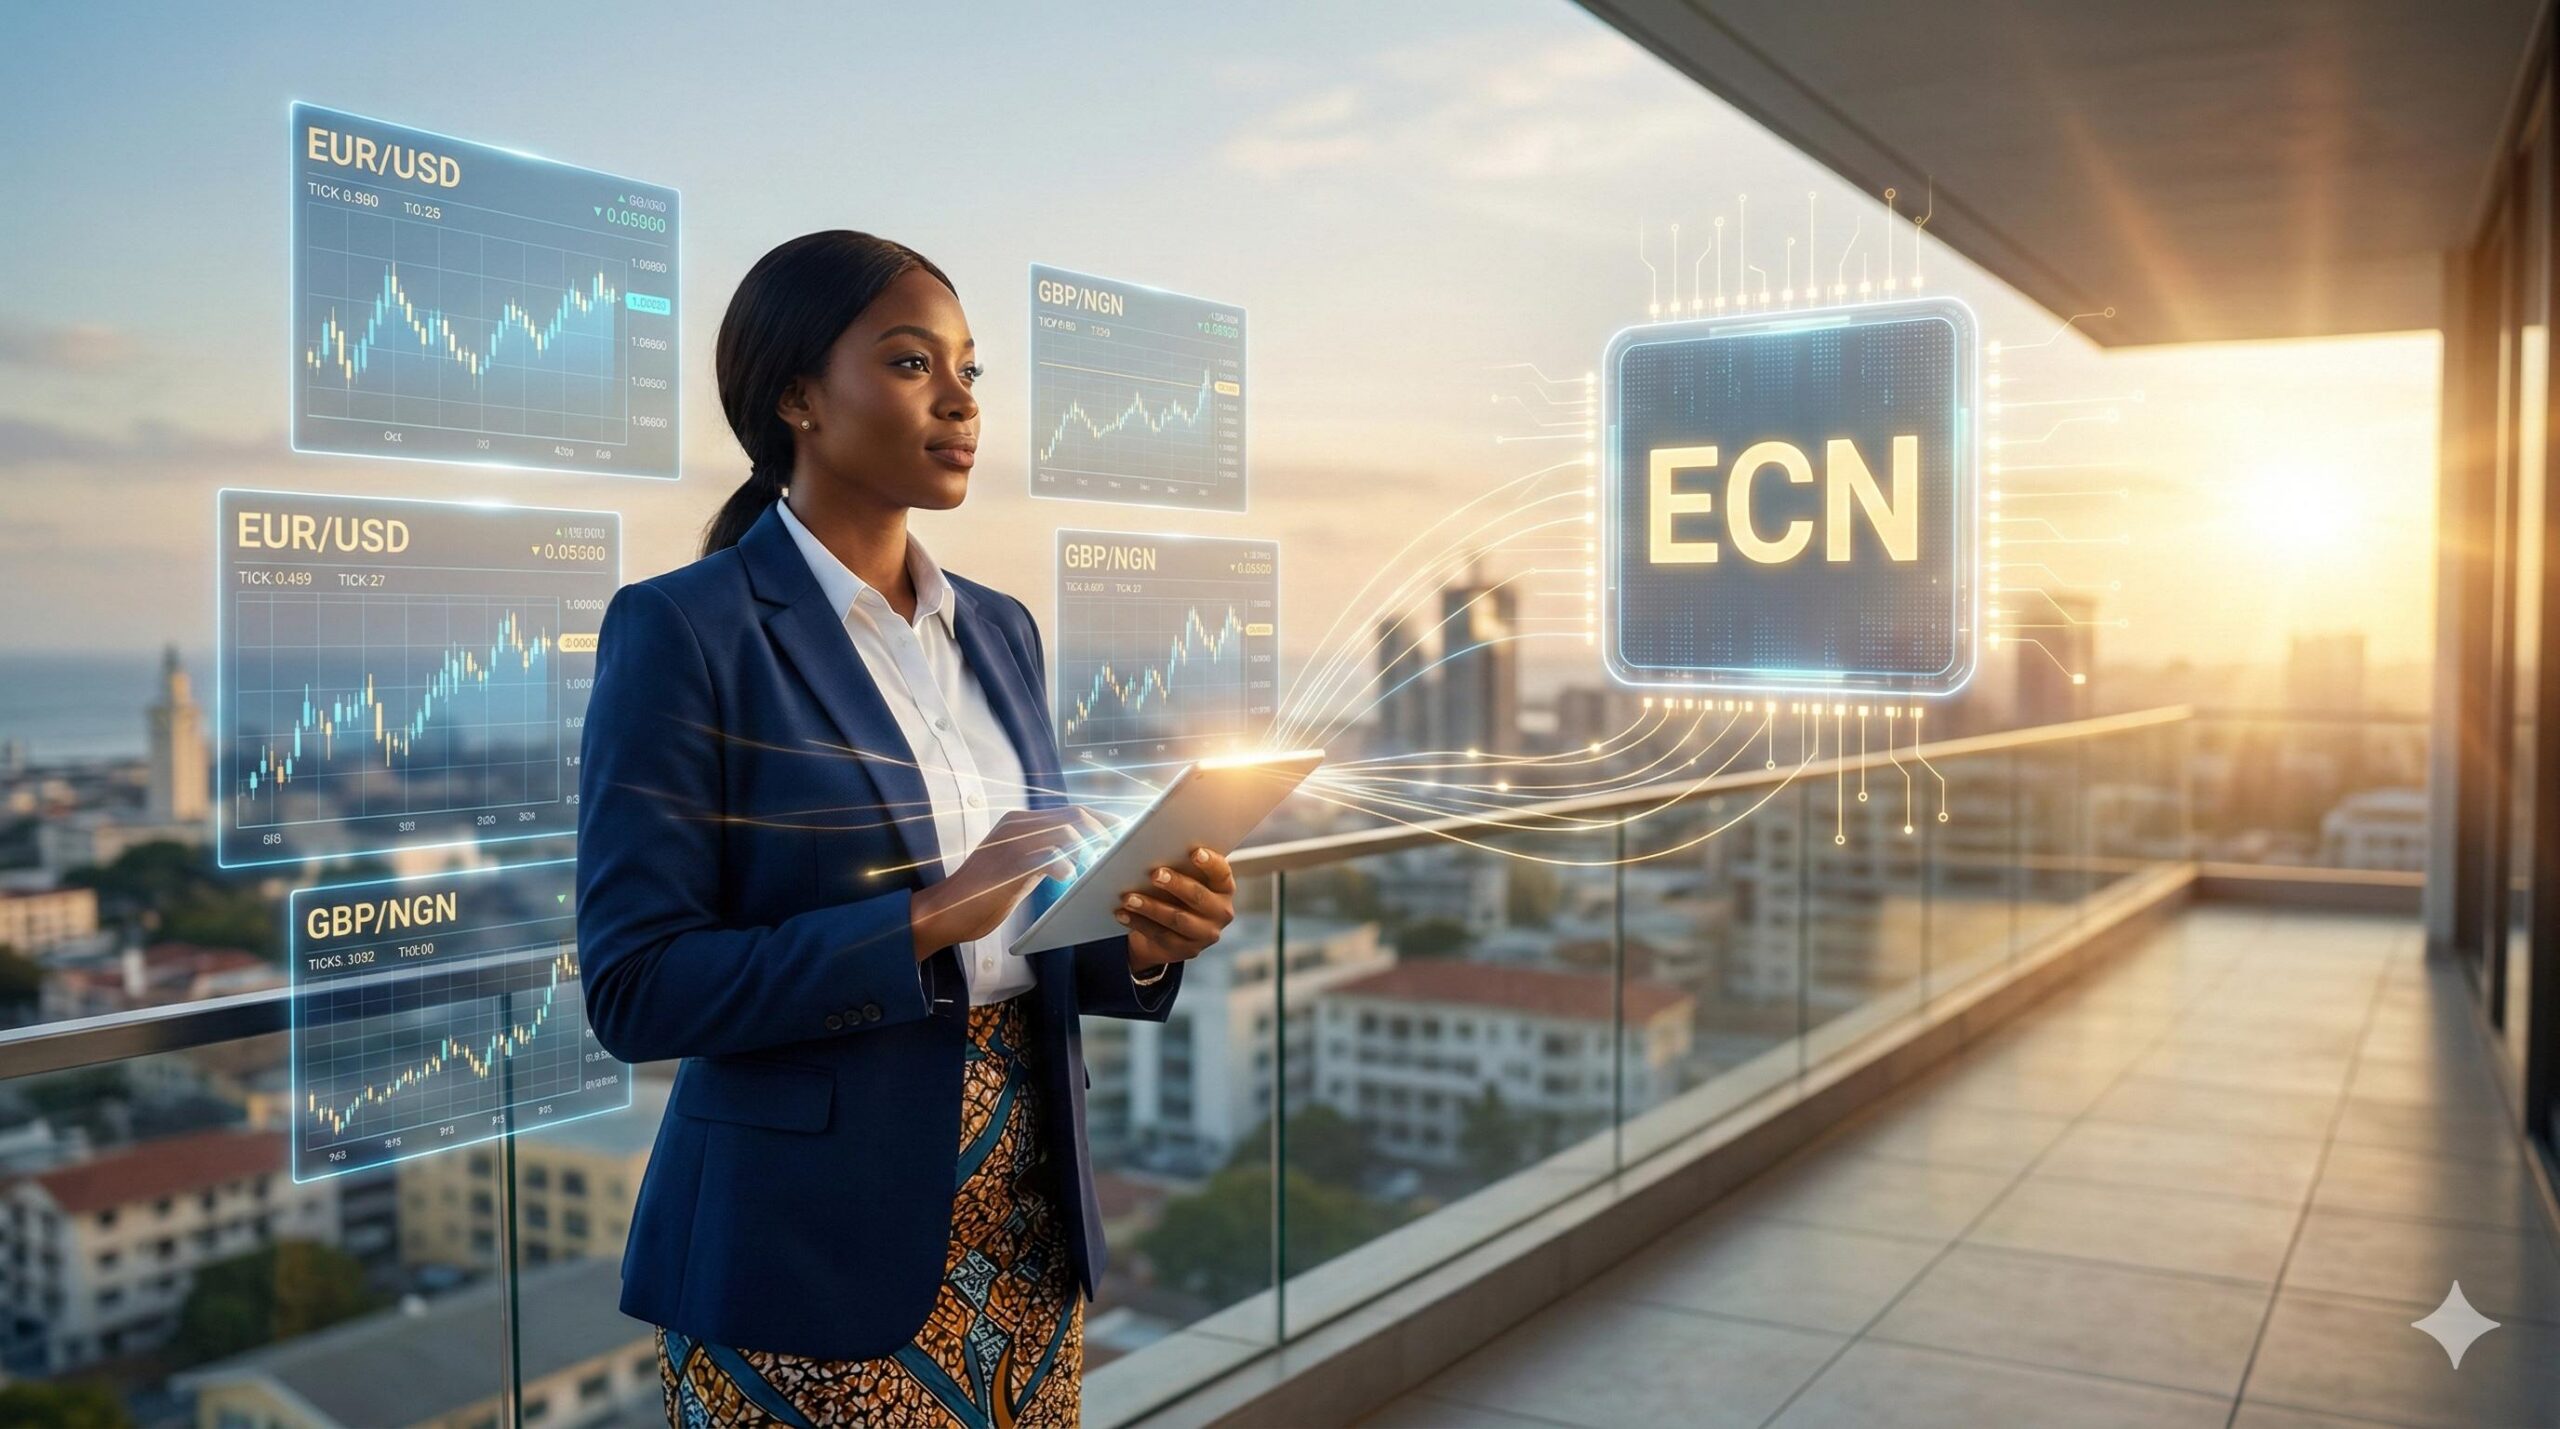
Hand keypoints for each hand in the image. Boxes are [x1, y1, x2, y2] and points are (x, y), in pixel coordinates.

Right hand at [910, 806, 1110, 957]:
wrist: (946, 910)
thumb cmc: (984, 892)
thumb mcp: (1018, 865)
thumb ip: (1042, 852)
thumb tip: (1078, 851)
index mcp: (1018, 822)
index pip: (1070, 810)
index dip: (1101, 819)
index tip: (1122, 831)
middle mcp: (1015, 825)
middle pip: (1074, 815)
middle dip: (1103, 831)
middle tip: (1117, 851)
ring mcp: (1011, 843)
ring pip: (1065, 831)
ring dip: (1089, 848)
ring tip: (1095, 867)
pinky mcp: (1009, 866)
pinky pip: (1048, 857)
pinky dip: (1066, 866)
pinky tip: (1069, 878)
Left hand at [1116, 846, 1234, 972]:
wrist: (1175, 929)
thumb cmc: (1179, 891)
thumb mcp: (1186, 878)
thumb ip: (1180, 866)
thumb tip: (1155, 851)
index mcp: (1224, 888)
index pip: (1221, 873)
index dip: (1210, 863)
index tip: (1194, 852)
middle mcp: (1221, 912)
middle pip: (1198, 897)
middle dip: (1176, 884)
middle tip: (1155, 874)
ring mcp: (1205, 934)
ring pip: (1177, 919)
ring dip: (1151, 907)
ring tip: (1129, 897)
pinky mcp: (1187, 949)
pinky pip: (1160, 935)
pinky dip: (1139, 923)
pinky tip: (1123, 913)